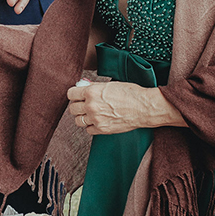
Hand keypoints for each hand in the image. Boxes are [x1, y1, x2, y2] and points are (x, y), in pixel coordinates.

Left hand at [67, 81, 186, 134]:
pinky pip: (88, 130)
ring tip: (91, 113)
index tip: (78, 96)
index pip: (70, 94)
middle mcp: (91, 106)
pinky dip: (92, 126)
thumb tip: (83, 87)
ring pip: (78, 121)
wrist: (144, 107)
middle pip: (72, 109)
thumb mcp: (109, 85)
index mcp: (91, 92)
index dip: (74, 95)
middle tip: (84, 105)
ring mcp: (96, 119)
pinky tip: (99, 121)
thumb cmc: (130, 93)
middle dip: (77, 106)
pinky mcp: (102, 129)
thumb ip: (94, 87)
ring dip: (83, 117)